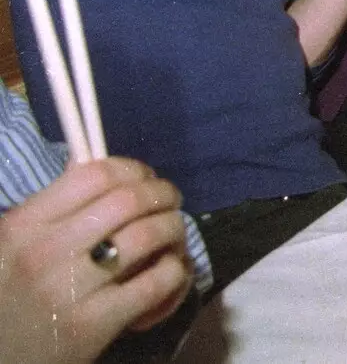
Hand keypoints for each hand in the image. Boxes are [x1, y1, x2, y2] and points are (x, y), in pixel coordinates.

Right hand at [0, 159, 193, 363]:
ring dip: (174, 230)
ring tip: (173, 236)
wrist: (0, 358)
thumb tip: (89, 157)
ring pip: (150, 234)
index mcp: (24, 226)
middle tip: (170, 202)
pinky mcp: (95, 324)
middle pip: (130, 199)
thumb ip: (53, 206)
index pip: (95, 174)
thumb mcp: (15, 244)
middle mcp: (47, 252)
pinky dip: (176, 272)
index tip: (143, 179)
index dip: (132, 169)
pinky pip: (158, 282)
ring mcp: (71, 289)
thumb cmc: (9, 295)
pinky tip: (169, 275)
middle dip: (163, 194)